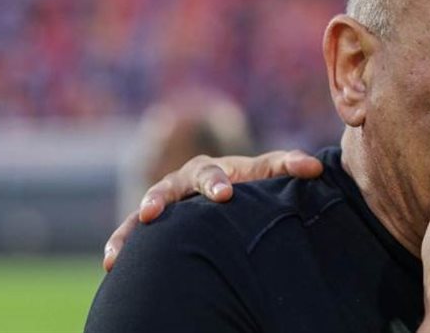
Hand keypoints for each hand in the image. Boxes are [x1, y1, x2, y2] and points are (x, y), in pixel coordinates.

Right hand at [102, 150, 322, 271]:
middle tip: (157, 211)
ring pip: (148, 207)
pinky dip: (122, 243)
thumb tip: (317, 166)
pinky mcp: (154, 223)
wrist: (228, 197)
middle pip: (176, 185)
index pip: (215, 172)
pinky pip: (132, 231)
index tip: (225, 193)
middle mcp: (185, 181)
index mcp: (214, 168)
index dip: (218, 182)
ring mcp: (167, 201)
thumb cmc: (252, 185)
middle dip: (167, 197)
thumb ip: (289, 166)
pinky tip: (112, 262)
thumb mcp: (269, 174)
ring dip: (138, 220)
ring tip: (130, 239)